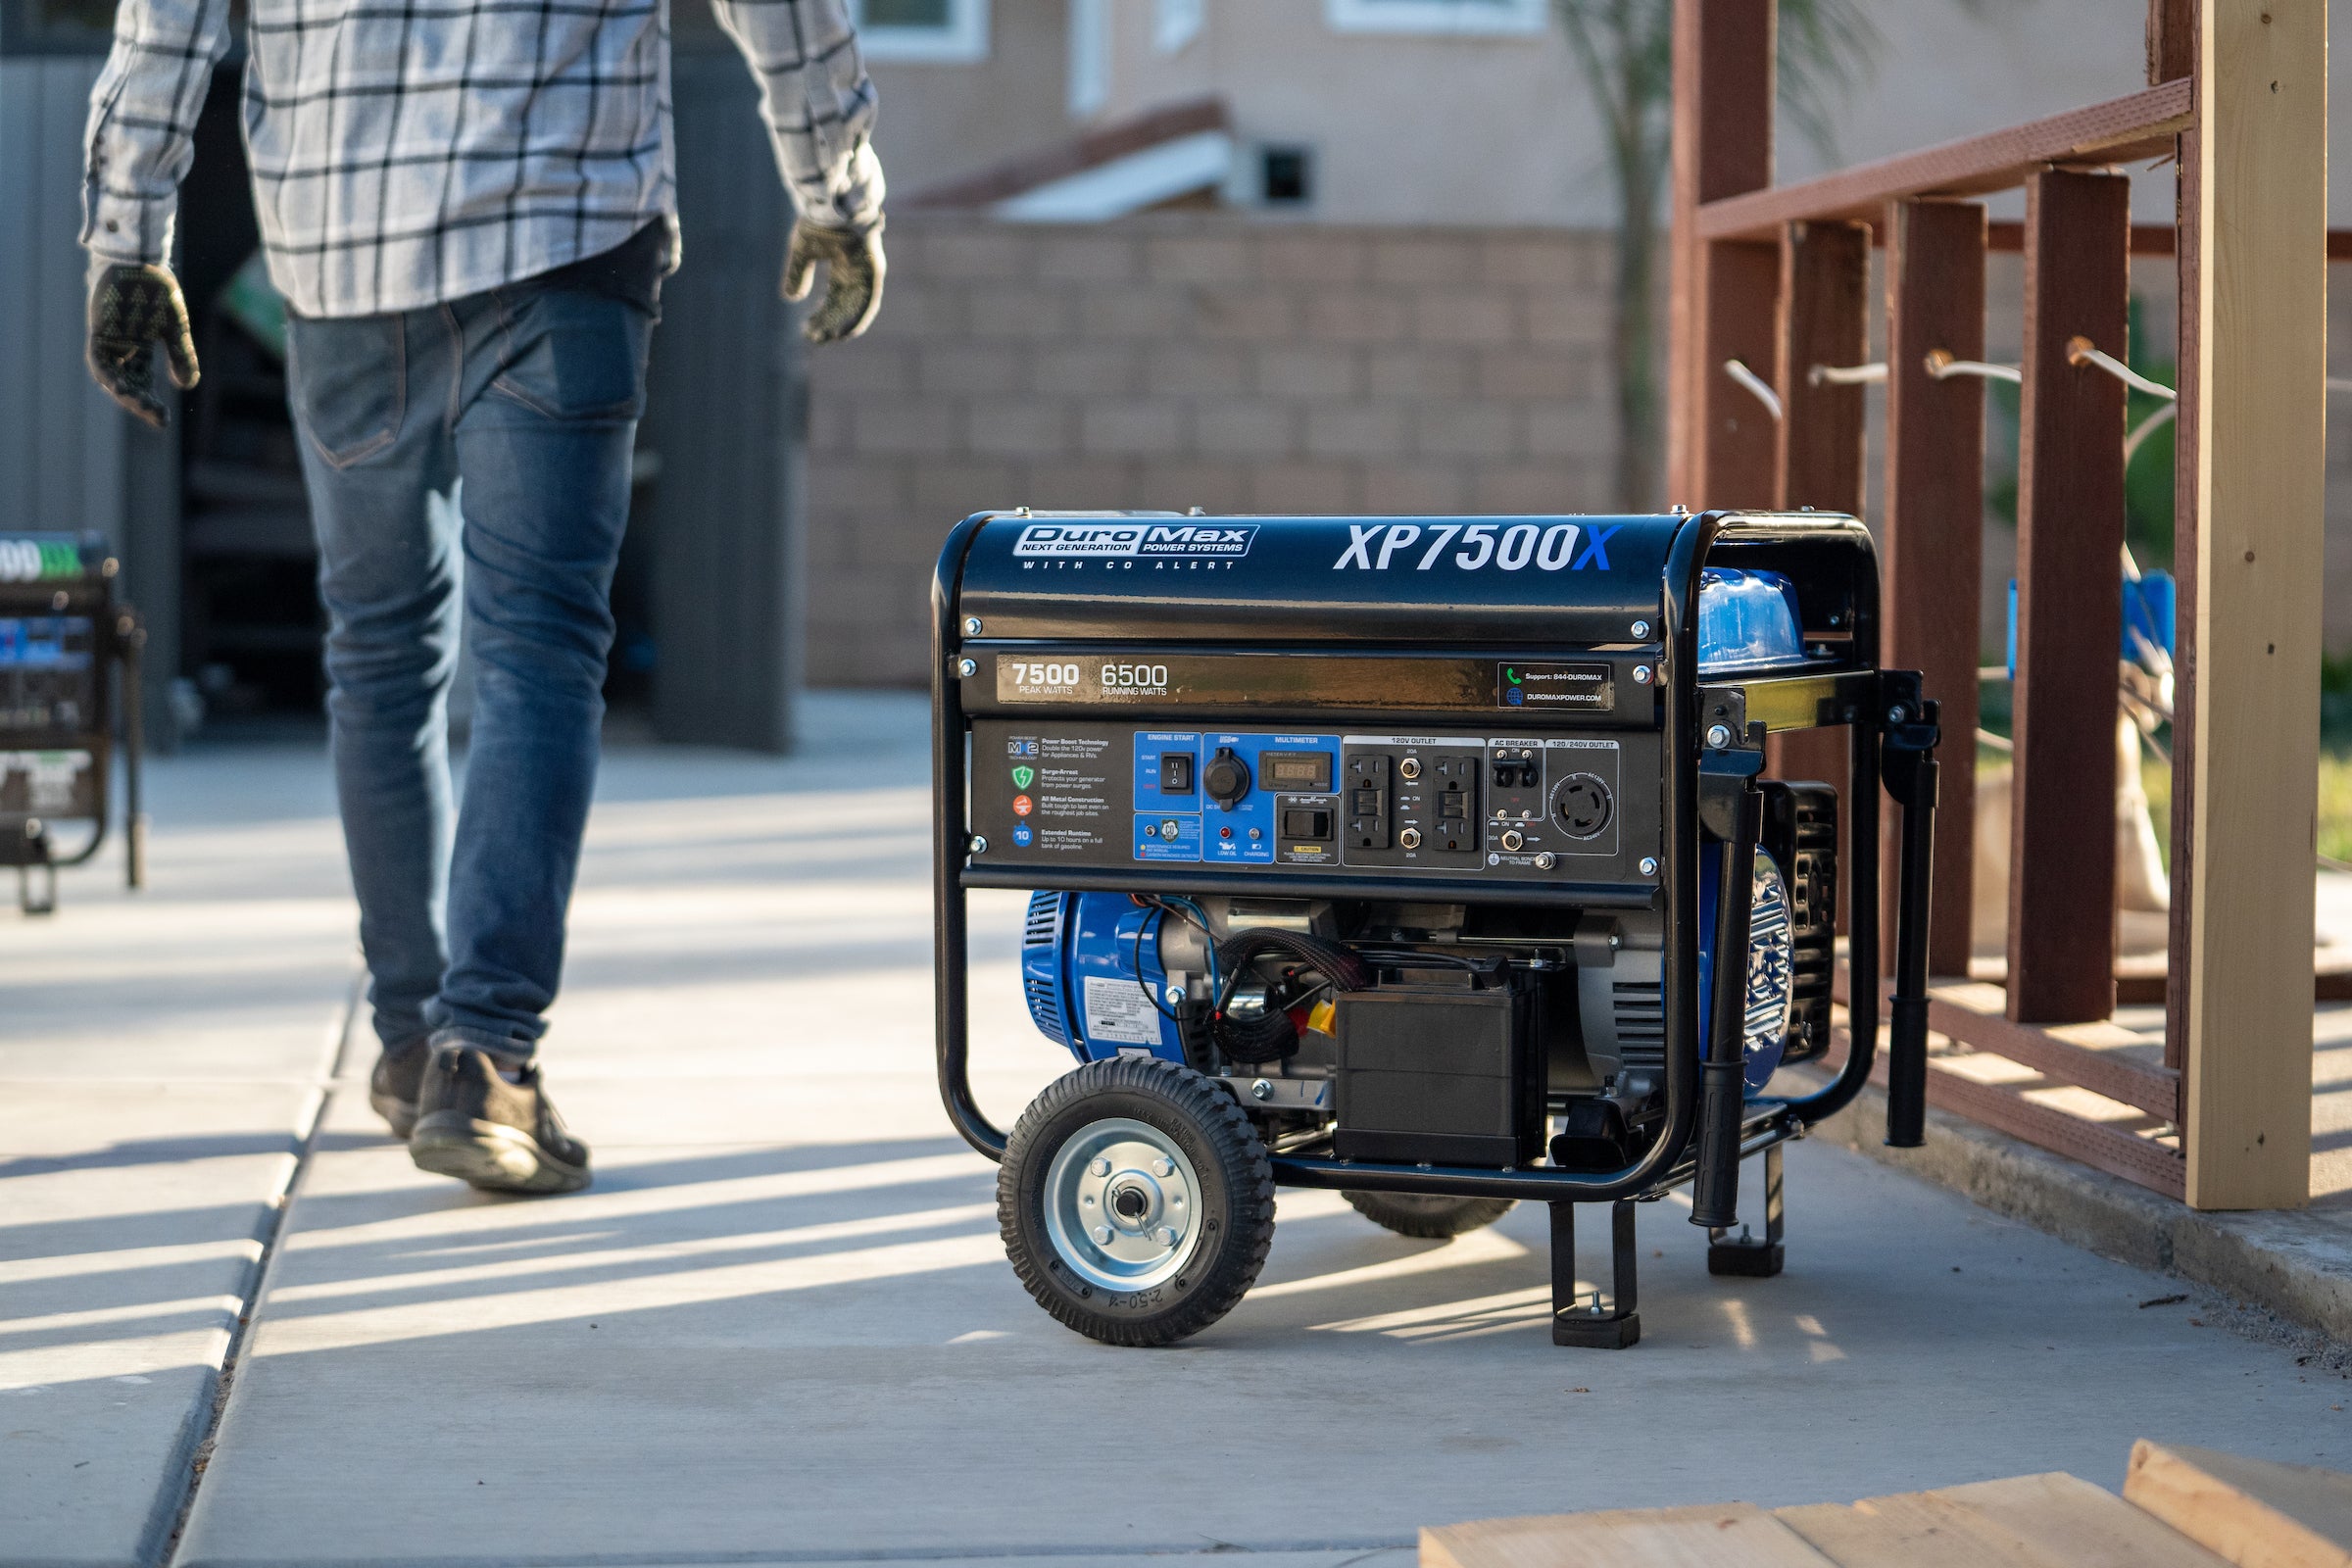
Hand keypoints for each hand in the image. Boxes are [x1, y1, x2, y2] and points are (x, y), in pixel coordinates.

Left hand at [87, 262, 199, 427]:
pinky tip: (120, 388)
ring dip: (123, 394)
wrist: (139, 259)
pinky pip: (99, 360)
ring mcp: (108, 339)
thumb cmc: (157, 288)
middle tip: (156, 417)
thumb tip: (186, 386)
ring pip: (110, 376)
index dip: (150, 401)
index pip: (141, 381)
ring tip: (139, 406)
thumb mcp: (175, 327)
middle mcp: (121, 346)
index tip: (162, 420)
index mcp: (139, 345)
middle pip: (126, 382)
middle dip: (140, 402)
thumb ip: (181, 355)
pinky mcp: (98, 331)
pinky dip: (108, 376)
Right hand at [781, 220, 883, 343]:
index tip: (808, 330)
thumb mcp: (802, 251)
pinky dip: (859, 316)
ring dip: (845, 325)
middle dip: (830, 324)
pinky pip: (869, 300)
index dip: (821, 316)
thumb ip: (797, 273)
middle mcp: (856, 273)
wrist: (833, 201)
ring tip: (830, 339)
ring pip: (857, 307)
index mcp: (842, 269)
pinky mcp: (874, 270)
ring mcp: (867, 272)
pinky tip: (848, 330)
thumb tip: (790, 298)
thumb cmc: (819, 220)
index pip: (833, 300)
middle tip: (816, 338)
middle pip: (845, 307)